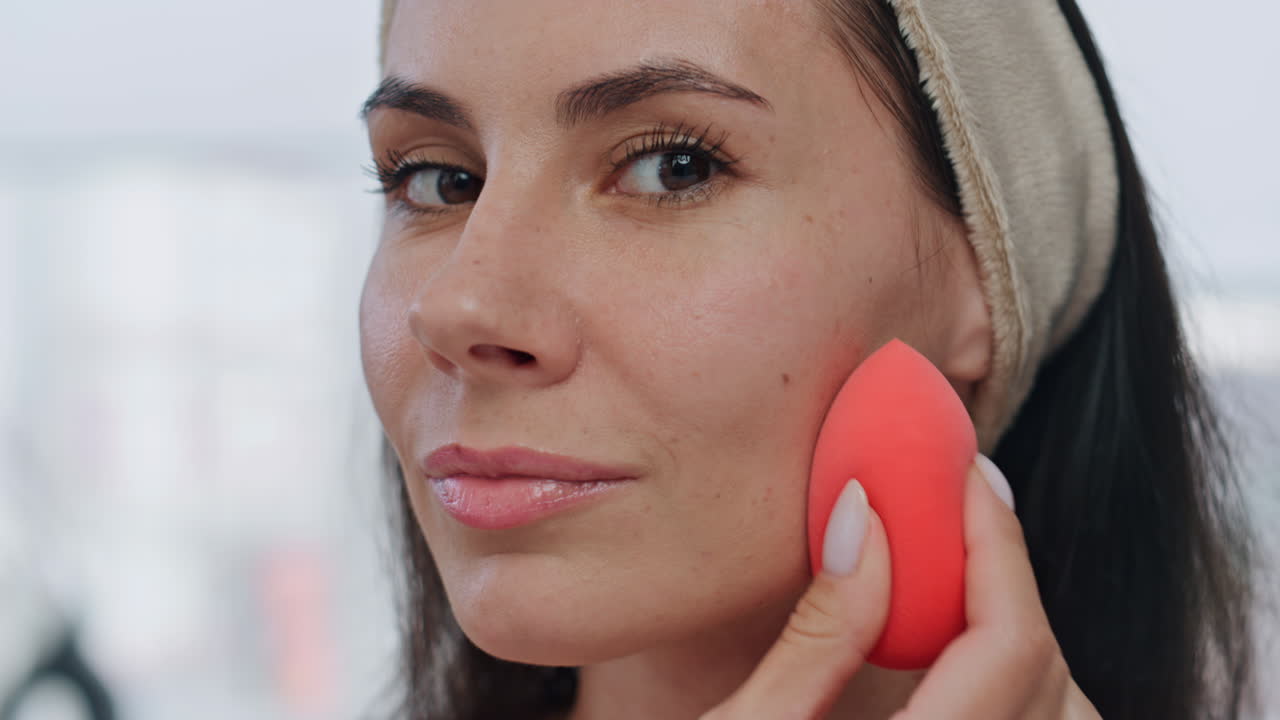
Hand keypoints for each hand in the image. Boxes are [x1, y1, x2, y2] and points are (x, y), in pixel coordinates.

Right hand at [701, 457, 1100, 719]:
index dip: (999, 548)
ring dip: (1026, 643)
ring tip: (959, 581)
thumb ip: (817, 634)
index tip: (971, 478)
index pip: (1007, 648)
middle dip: (1014, 584)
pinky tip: (954, 657)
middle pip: (1049, 684)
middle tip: (961, 516)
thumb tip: (866, 517)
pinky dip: (1019, 694)